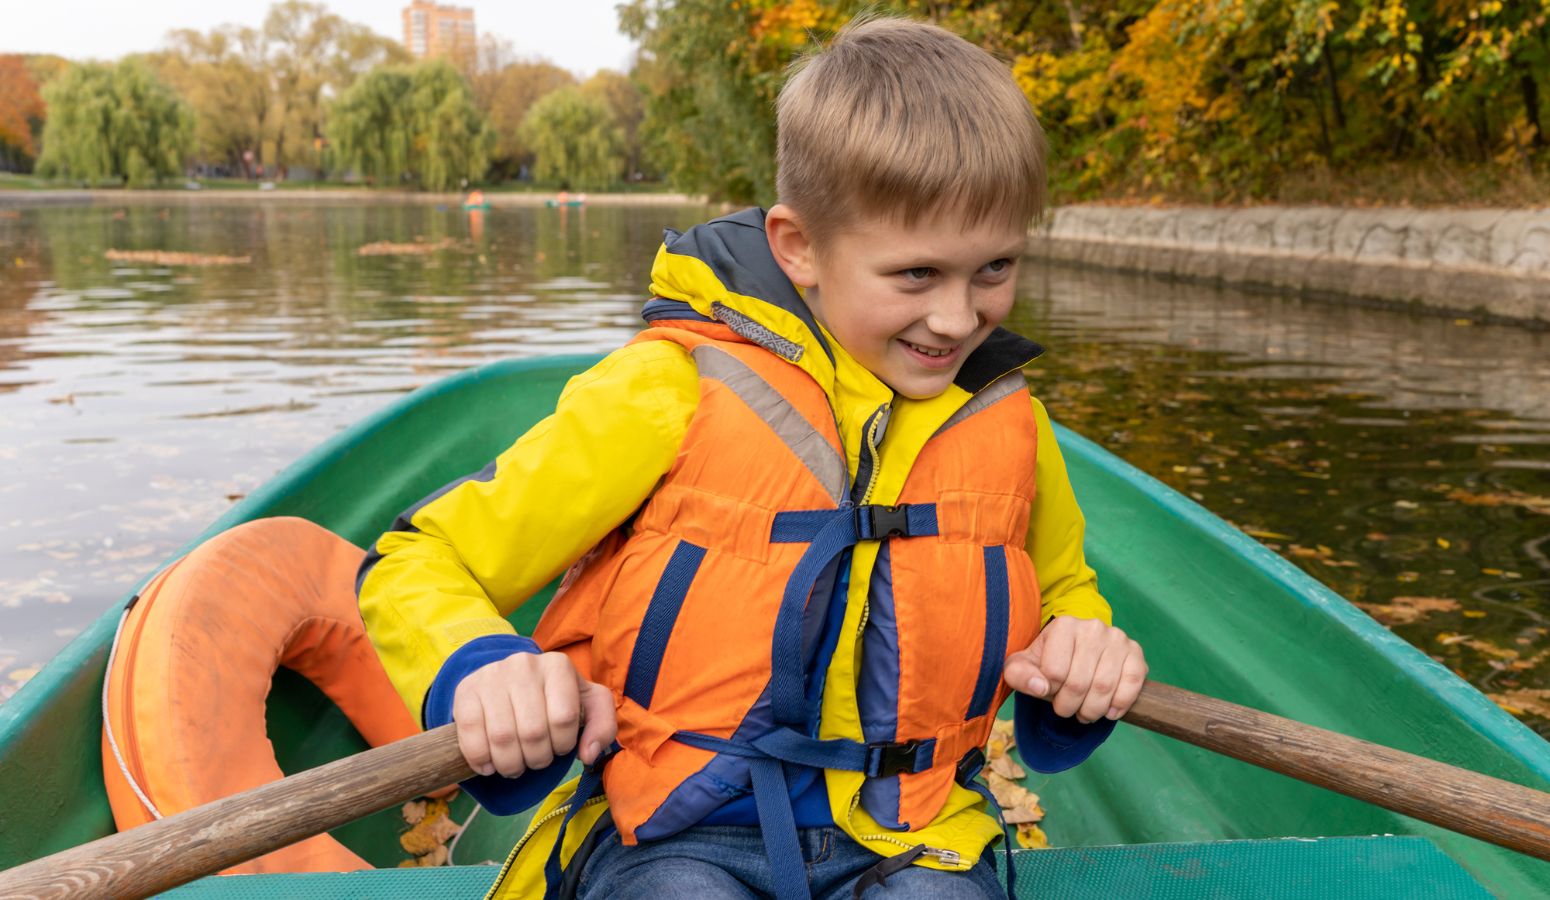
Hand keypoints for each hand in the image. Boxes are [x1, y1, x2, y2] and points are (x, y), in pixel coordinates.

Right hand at [451, 651, 616, 777]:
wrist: (509, 681)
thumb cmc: (554, 699)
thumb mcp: (587, 705)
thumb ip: (602, 727)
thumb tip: (588, 755)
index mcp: (558, 666)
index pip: (564, 717)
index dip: (563, 744)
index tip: (559, 747)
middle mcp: (524, 664)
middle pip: (532, 732)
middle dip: (537, 759)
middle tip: (536, 760)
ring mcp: (491, 676)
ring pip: (502, 737)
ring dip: (510, 764)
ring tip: (514, 765)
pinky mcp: (465, 691)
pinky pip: (470, 735)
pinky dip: (481, 760)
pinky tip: (489, 765)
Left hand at [1002, 616, 1146, 723]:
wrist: (1078, 651)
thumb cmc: (1048, 660)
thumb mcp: (1024, 665)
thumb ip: (1019, 675)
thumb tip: (1040, 688)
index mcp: (1064, 626)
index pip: (1054, 672)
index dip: (1049, 692)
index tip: (1049, 692)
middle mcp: (1093, 627)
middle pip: (1079, 683)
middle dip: (1070, 706)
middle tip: (1067, 710)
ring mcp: (1117, 638)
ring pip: (1104, 687)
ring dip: (1092, 710)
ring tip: (1085, 713)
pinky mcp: (1136, 652)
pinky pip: (1132, 684)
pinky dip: (1120, 704)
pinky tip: (1109, 711)